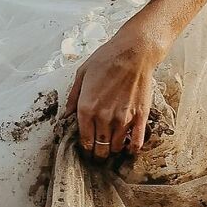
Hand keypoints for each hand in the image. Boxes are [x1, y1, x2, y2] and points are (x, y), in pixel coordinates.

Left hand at [62, 18, 169, 161]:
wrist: (134, 52)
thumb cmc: (107, 59)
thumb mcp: (82, 73)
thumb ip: (73, 96)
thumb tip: (66, 115)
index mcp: (87, 108)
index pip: (84, 140)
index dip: (85, 148)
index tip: (86, 149)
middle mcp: (103, 117)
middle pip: (100, 148)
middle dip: (98, 154)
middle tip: (98, 154)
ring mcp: (123, 119)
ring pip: (116, 147)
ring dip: (113, 150)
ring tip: (112, 147)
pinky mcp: (140, 117)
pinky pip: (136, 142)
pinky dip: (132, 149)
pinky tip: (129, 148)